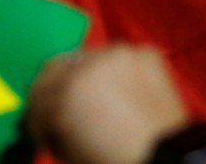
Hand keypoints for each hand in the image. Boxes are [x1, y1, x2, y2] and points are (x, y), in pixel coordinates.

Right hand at [27, 45, 189, 163]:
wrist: (169, 161)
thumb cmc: (114, 162)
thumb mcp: (70, 152)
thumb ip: (51, 129)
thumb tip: (45, 119)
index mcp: (68, 93)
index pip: (36, 94)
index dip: (37, 116)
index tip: (42, 128)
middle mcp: (90, 65)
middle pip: (54, 67)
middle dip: (53, 91)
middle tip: (61, 111)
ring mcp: (119, 54)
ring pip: (85, 59)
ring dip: (84, 78)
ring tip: (95, 102)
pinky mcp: (144, 52)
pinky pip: (117, 58)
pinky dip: (114, 73)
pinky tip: (120, 93)